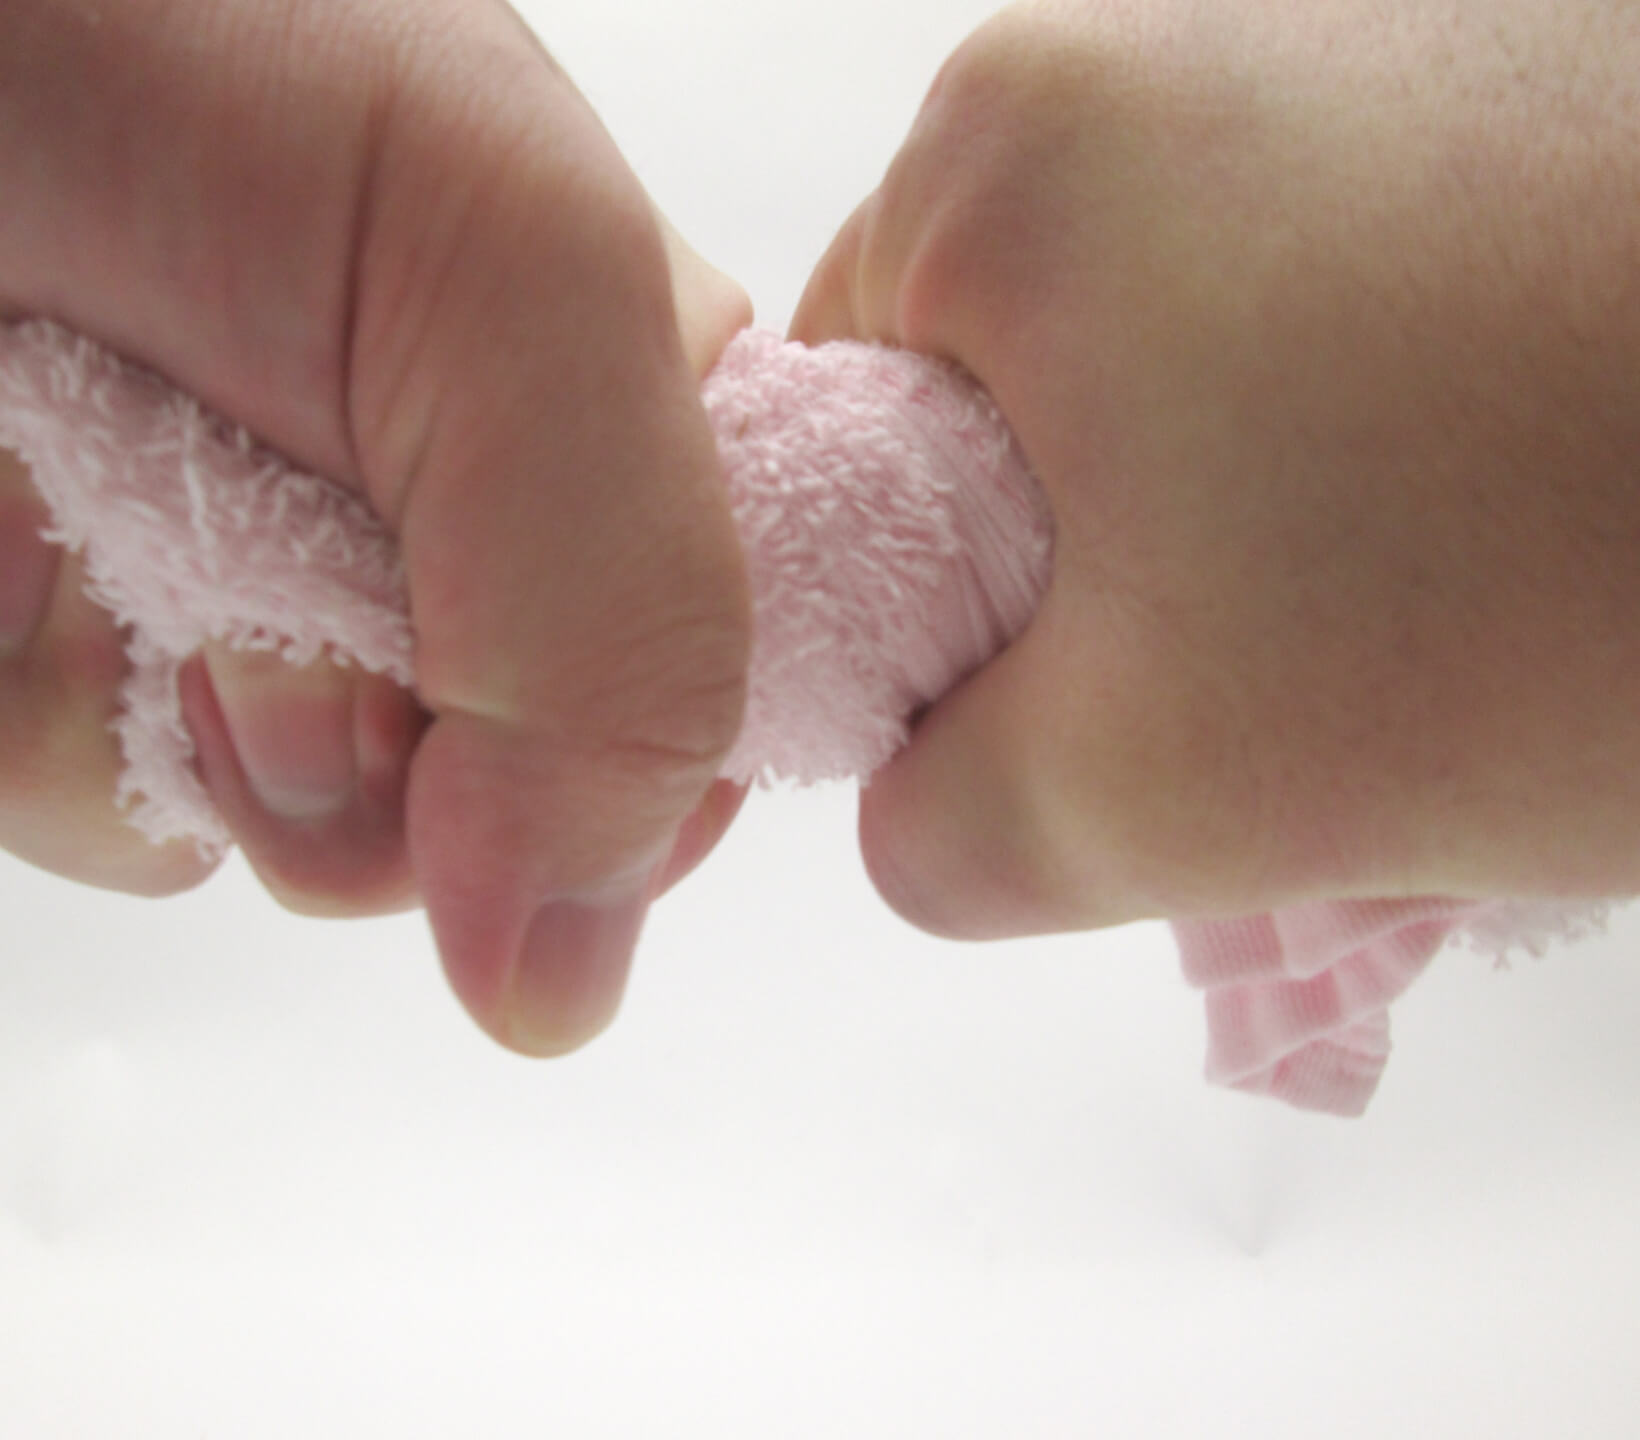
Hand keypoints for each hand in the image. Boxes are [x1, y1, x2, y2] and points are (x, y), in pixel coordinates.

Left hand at [0, 0, 752, 1053]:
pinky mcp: (69, 611)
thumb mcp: (502, 269)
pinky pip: (47, 775)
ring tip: (32, 454)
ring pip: (222, 826)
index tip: (452, 693)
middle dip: (298, 726)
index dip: (588, 780)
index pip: (692, 731)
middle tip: (227, 542)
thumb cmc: (177, 42)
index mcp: (612, 442)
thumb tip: (557, 982)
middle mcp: (442, 536)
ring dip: (92, 668)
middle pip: (447, 826)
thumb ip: (618, 619)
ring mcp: (245, 583)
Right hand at [793, 0, 1639, 936]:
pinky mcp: (1510, 86)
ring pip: (1199, 359)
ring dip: (1256, 525)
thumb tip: (924, 814)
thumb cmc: (1556, 570)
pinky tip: (1505, 533)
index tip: (1061, 706)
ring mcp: (1357, 40)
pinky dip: (1381, 440)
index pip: (841, 418)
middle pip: (1027, 386)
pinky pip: (1344, 303)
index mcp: (1012, 156)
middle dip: (1104, 577)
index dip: (916, 601)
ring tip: (1417, 623)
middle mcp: (1167, 45)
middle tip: (1257, 698)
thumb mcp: (1160, 787)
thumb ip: (951, 832)